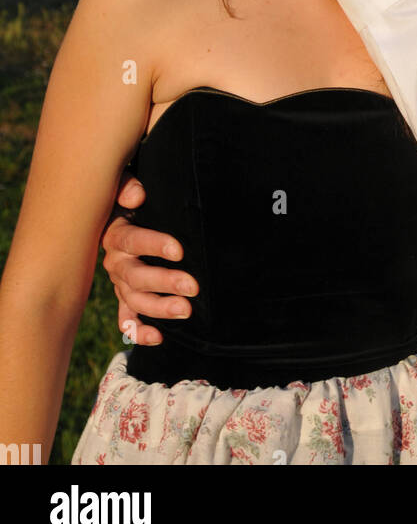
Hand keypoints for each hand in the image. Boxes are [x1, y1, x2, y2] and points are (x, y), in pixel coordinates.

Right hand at [101, 172, 197, 344]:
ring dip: (160, 308)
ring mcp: (119, 283)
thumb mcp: (124, 185)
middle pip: (137, 276)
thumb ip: (127, 186)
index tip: (180, 251)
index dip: (155, 245)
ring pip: (136, 299)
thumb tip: (137, 195)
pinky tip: (158, 338)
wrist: (118, 215)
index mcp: (115, 234)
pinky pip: (127, 318)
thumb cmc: (129, 198)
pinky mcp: (125, 296)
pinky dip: (139, 331)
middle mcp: (115, 262)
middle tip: (193, 287)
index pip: (133, 240)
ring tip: (186, 311)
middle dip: (165, 283)